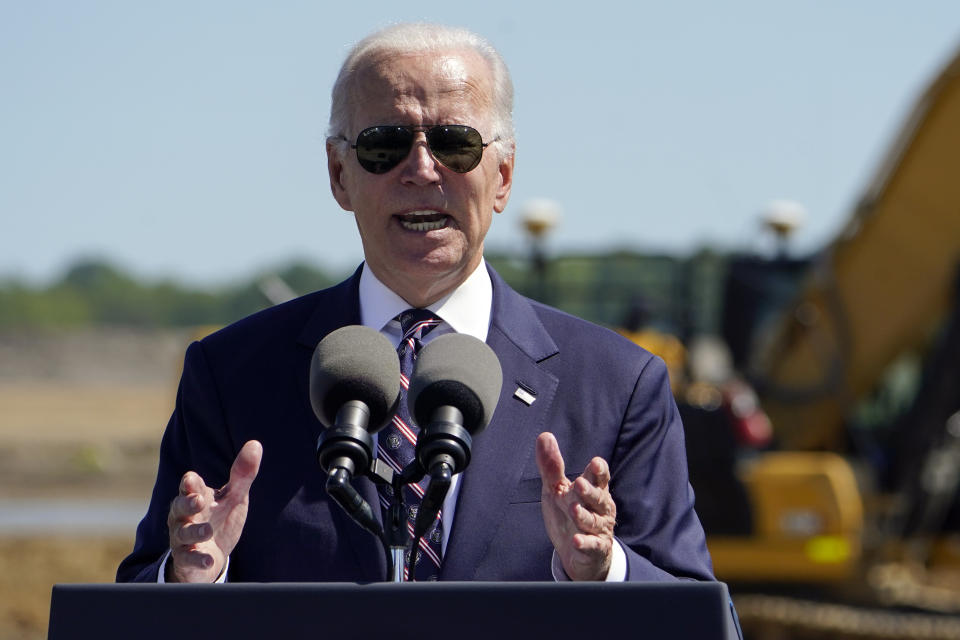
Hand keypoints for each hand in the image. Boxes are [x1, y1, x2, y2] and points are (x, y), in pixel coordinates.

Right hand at [166, 440, 262, 582]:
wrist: (213, 555)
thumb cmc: (220, 518)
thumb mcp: (234, 496)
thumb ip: (243, 474)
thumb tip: (256, 444)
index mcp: (195, 496)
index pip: (189, 487)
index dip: (190, 483)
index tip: (191, 480)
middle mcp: (184, 516)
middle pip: (179, 507)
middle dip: (187, 503)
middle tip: (198, 500)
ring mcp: (182, 539)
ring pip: (182, 534)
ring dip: (194, 532)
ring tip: (208, 531)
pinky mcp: (185, 559)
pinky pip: (187, 559)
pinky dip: (197, 559)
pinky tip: (209, 560)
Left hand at [535, 432, 616, 580]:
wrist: (577, 553)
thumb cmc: (569, 513)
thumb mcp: (557, 489)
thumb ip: (552, 466)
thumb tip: (544, 435)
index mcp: (593, 490)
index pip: (600, 477)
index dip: (599, 471)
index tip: (595, 463)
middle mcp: (600, 508)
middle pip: (598, 498)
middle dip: (590, 491)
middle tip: (579, 483)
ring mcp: (598, 529)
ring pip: (594, 521)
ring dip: (584, 516)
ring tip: (574, 509)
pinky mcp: (594, 549)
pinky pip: (592, 546)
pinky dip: (585, 543)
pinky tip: (576, 540)